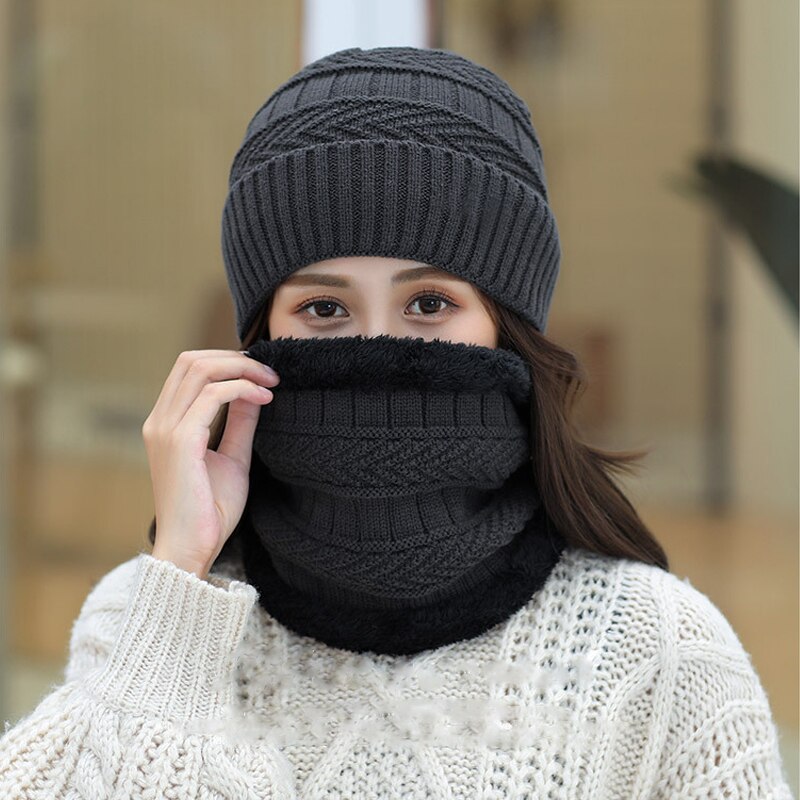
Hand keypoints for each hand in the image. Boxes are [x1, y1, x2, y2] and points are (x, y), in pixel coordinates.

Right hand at [142, 349, 278, 579]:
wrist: (192, 549)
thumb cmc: (210, 510)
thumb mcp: (232, 457)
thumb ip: (240, 424)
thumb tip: (254, 392)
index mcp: (167, 423)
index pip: (189, 369)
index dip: (226, 361)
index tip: (262, 374)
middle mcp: (159, 421)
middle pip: (191, 360)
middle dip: (235, 358)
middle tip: (270, 372)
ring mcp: (165, 429)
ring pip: (200, 370)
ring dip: (241, 369)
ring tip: (271, 382)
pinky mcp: (180, 441)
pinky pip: (212, 395)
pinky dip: (241, 389)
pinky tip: (264, 399)